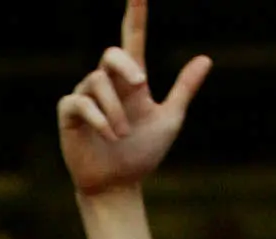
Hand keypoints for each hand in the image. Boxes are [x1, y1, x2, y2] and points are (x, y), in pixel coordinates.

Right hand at [58, 0, 212, 197]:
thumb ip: (183, 89)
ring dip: (115, 110)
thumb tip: (206, 58)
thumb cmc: (142, 153)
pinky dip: (98, 117)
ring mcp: (86, 97)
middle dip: (126, 66)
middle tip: (142, 86)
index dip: (134, 13)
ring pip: (97, 82)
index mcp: (131, 80)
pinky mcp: (69, 114)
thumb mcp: (169, 119)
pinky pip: (79, 101)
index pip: (132, 38)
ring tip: (123, 134)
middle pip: (111, 53)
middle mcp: (107, 83)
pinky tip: (109, 135)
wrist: (119, 185)